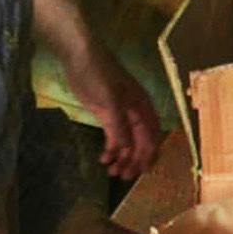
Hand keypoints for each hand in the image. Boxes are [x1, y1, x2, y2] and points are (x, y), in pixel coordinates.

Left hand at [61, 45, 161, 179]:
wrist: (80, 56)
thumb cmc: (99, 75)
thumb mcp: (110, 101)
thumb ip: (120, 126)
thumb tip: (130, 150)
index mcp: (142, 106)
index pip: (152, 134)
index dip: (149, 154)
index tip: (142, 171)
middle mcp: (135, 111)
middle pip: (141, 140)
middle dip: (135, 159)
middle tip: (123, 177)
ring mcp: (121, 112)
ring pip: (128, 140)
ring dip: (123, 157)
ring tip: (111, 171)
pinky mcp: (106, 112)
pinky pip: (114, 135)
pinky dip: (111, 148)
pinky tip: (104, 158)